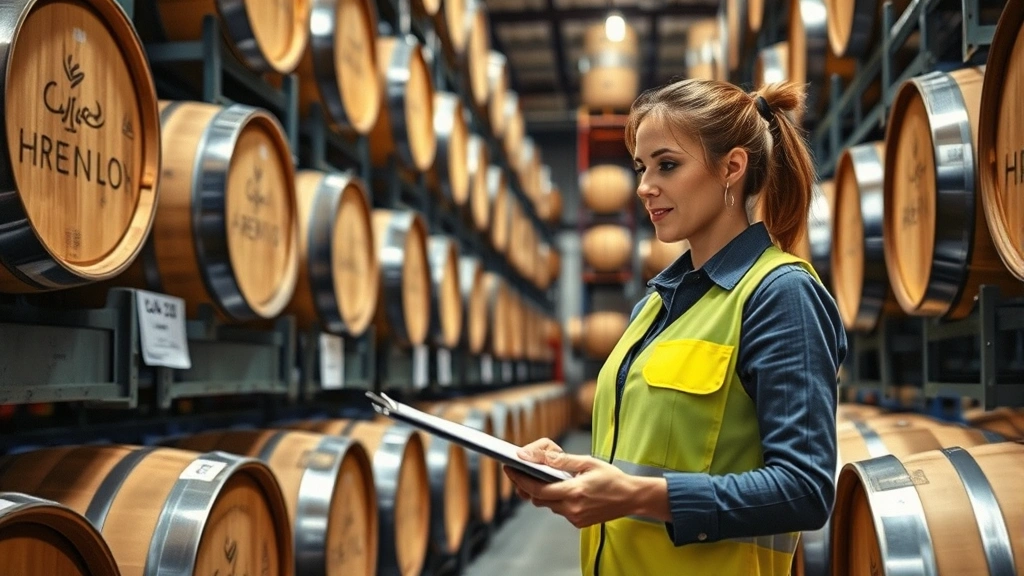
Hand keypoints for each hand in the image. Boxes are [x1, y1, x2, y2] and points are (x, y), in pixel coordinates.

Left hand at [505, 445, 662, 528]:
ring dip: (542, 493)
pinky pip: (559, 510)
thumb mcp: (587, 462)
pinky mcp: (578, 522)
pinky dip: (555, 499)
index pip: (537, 490)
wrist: (631, 497)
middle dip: (526, 486)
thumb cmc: (612, 478)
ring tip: (541, 478)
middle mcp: (572, 508)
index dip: (520, 480)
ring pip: (548, 506)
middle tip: (519, 472)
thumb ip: (561, 460)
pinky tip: (560, 488)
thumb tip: (539, 456)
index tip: (509, 468)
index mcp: (573, 492)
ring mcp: (575, 518)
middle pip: (538, 499)